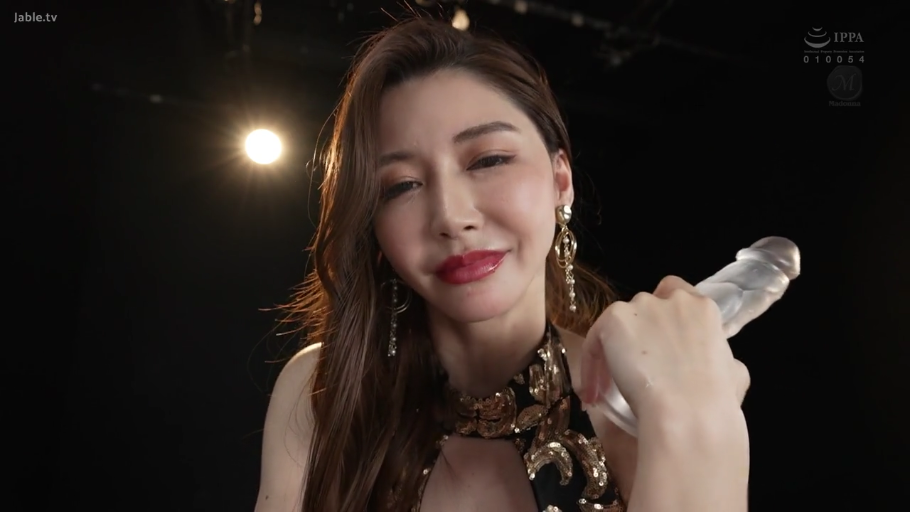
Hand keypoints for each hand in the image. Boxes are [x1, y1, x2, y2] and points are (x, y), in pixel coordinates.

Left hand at [579, 276, 750, 418]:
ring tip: (608, 389)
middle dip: (636, 336)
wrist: (689, 411)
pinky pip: (594, 341)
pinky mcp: (614, 320)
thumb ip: (724, 360)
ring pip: (617, 325)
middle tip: (634, 370)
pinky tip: (592, 393)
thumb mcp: (735, 374)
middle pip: (643, 309)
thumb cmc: (716, 400)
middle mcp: (671, 299)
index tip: (656, 346)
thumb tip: (723, 365)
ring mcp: (641, 306)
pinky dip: (590, 365)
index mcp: (703, 307)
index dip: (661, 318)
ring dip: (612, 352)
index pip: (675, 293)